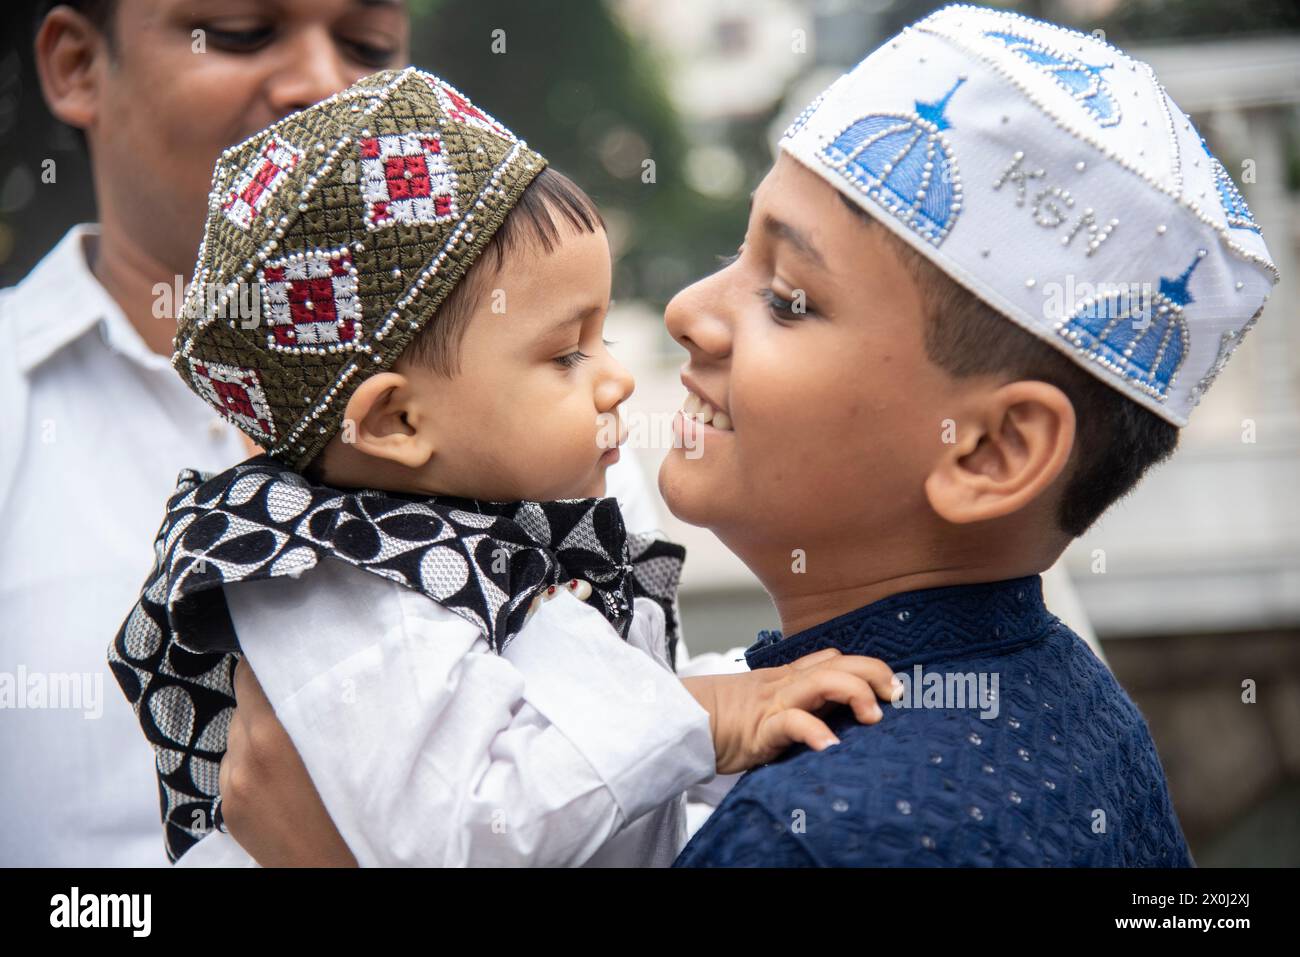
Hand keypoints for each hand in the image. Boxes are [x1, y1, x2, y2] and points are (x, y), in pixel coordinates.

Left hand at [219, 658, 357, 866]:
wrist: (336, 869)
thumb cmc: (355, 809)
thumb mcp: (346, 749)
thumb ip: (320, 710)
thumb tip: (307, 674)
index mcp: (272, 737)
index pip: (249, 676)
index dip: (267, 665)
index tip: (286, 662)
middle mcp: (244, 759)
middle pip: (243, 705)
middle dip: (267, 703)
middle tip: (298, 709)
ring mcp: (233, 787)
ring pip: (237, 737)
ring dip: (257, 735)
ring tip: (291, 750)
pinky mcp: (229, 811)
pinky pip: (233, 769)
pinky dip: (250, 766)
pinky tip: (281, 780)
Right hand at [681, 648, 898, 774]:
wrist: (680, 722)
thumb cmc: (722, 719)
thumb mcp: (763, 704)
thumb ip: (792, 704)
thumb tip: (826, 719)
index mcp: (788, 678)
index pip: (834, 659)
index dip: (867, 667)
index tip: (892, 688)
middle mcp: (786, 685)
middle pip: (839, 664)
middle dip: (874, 673)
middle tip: (895, 695)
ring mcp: (775, 703)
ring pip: (823, 682)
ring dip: (856, 695)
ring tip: (874, 717)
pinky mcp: (762, 728)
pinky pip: (794, 723)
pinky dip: (816, 732)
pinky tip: (831, 747)